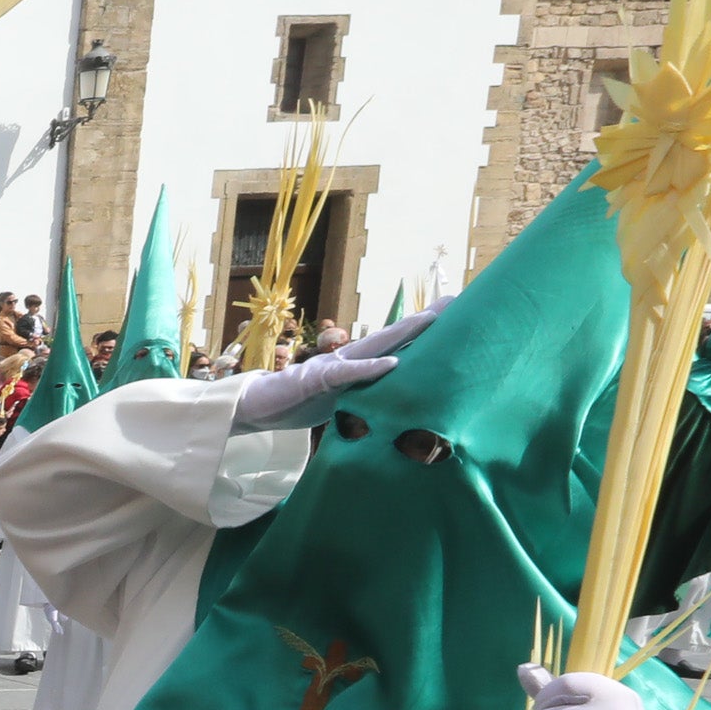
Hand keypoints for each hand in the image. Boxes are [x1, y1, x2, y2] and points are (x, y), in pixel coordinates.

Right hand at [231, 305, 437, 430]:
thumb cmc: (295, 405)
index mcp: (354, 366)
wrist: (255, 407)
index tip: (450, 317)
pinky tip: (391, 364)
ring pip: (373, 346)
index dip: (421, 332)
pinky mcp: (317, 381)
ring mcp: (332, 367)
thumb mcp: (337, 404)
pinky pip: (347, 374)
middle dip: (424, 320)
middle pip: (392, 336)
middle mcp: (347, 359)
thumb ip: (361, 398)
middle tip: (455, 301)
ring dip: (402, 333)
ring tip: (430, 319)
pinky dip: (369, 369)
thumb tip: (387, 406)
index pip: (393, 346)